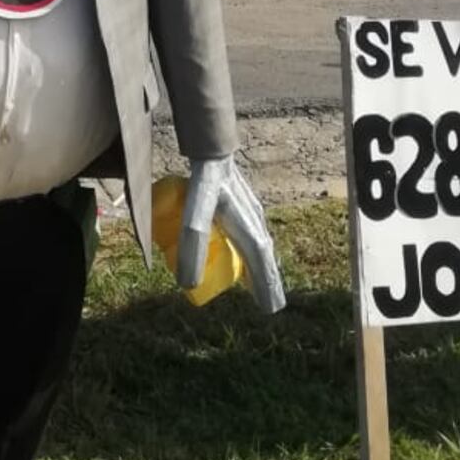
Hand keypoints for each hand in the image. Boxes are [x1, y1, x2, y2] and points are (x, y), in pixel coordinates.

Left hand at [178, 155, 285, 313]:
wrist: (211, 149)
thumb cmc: (206, 182)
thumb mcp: (196, 215)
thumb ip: (192, 245)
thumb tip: (186, 284)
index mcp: (251, 232)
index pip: (260, 268)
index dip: (266, 289)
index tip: (271, 310)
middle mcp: (256, 223)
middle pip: (264, 259)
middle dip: (268, 281)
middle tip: (272, 304)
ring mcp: (251, 211)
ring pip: (259, 244)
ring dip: (261, 265)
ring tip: (261, 282)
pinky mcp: (242, 202)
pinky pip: (251, 231)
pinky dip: (252, 247)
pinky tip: (244, 246)